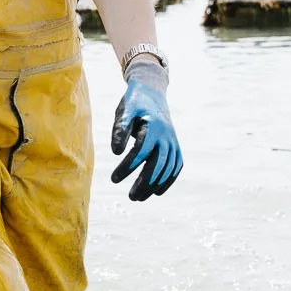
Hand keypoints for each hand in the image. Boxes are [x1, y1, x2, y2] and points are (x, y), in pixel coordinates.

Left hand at [110, 58, 181, 200]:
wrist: (152, 92)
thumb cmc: (134, 103)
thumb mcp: (125, 111)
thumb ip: (120, 129)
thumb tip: (116, 152)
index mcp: (153, 126)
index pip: (141, 151)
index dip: (128, 167)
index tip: (114, 179)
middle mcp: (166, 136)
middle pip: (157, 164)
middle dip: (144, 183)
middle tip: (130, 197)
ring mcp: (173, 142)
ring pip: (167, 169)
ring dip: (154, 185)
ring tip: (138, 197)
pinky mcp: (176, 146)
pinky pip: (176, 166)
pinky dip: (168, 180)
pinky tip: (156, 192)